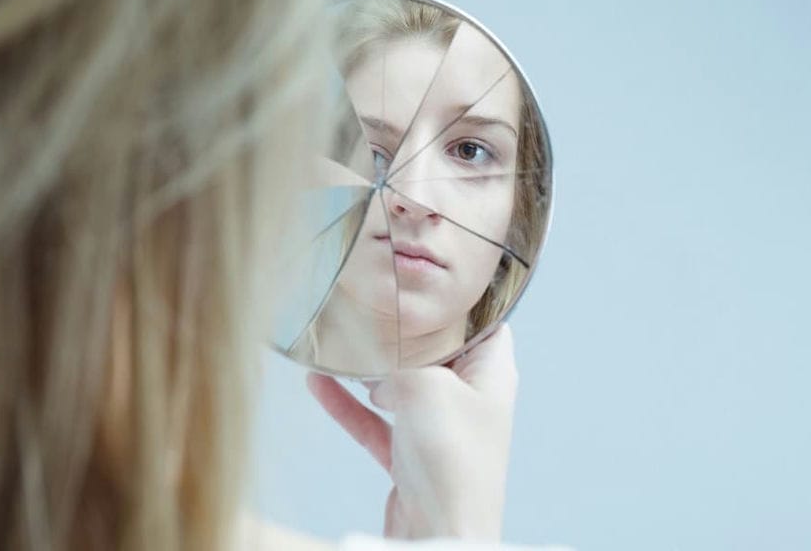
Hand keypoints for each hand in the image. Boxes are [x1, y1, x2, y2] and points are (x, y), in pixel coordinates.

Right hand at [306, 323, 517, 540]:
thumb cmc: (451, 461)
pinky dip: (350, 405)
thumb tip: (378, 368)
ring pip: (401, 386)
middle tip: (374, 307)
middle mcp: (469, 398)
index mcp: (491, 374)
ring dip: (370, 370)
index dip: (457, 304)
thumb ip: (400, 362)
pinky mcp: (410, 455)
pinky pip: (376, 421)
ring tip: (338, 342)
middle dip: (403, 334)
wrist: (439, 533)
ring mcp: (439, 428)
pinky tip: (318, 385)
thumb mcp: (426, 386)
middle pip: (436, 352)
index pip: (484, 323)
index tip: (423, 285)